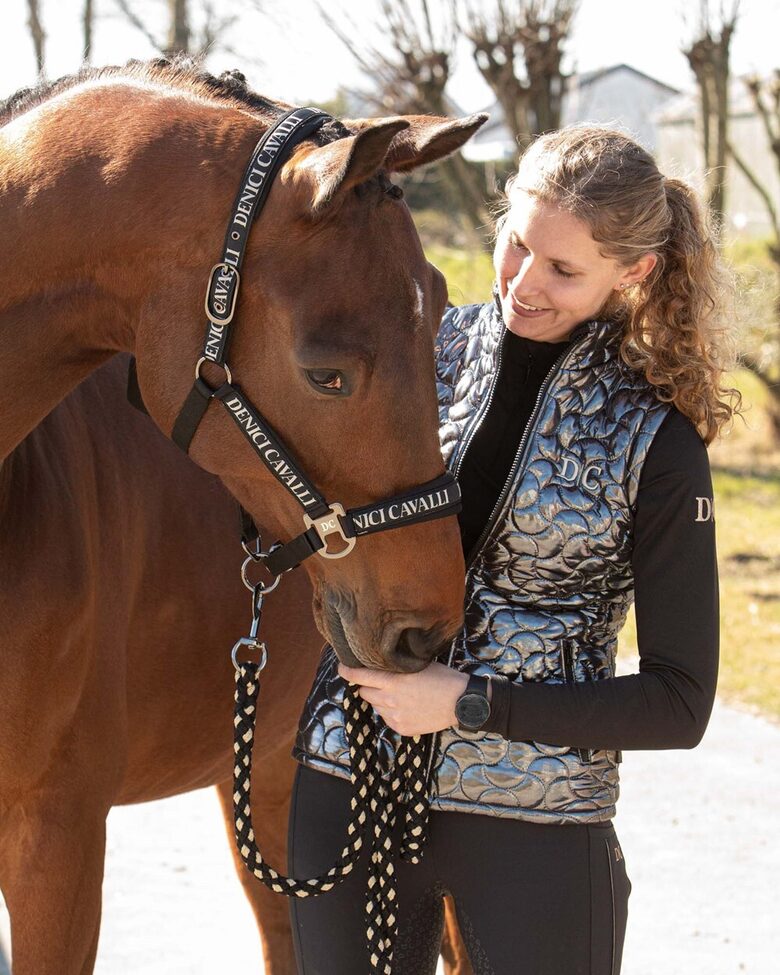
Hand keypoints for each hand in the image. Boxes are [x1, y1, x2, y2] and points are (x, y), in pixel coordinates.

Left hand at [337, 661, 469, 736]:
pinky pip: (387, 719)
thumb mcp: (418, 665)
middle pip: (365, 692)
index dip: (348, 672)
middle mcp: (390, 700)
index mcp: (393, 681)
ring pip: (375, 706)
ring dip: (381, 700)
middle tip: (384, 683)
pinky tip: (409, 707)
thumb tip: (380, 663)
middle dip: (369, 686)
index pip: (360, 676)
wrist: (461, 703)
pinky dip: (392, 712)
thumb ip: (396, 667)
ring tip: (401, 695)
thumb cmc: (442, 678)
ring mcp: (395, 717)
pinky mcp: (401, 729)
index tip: (342, 668)